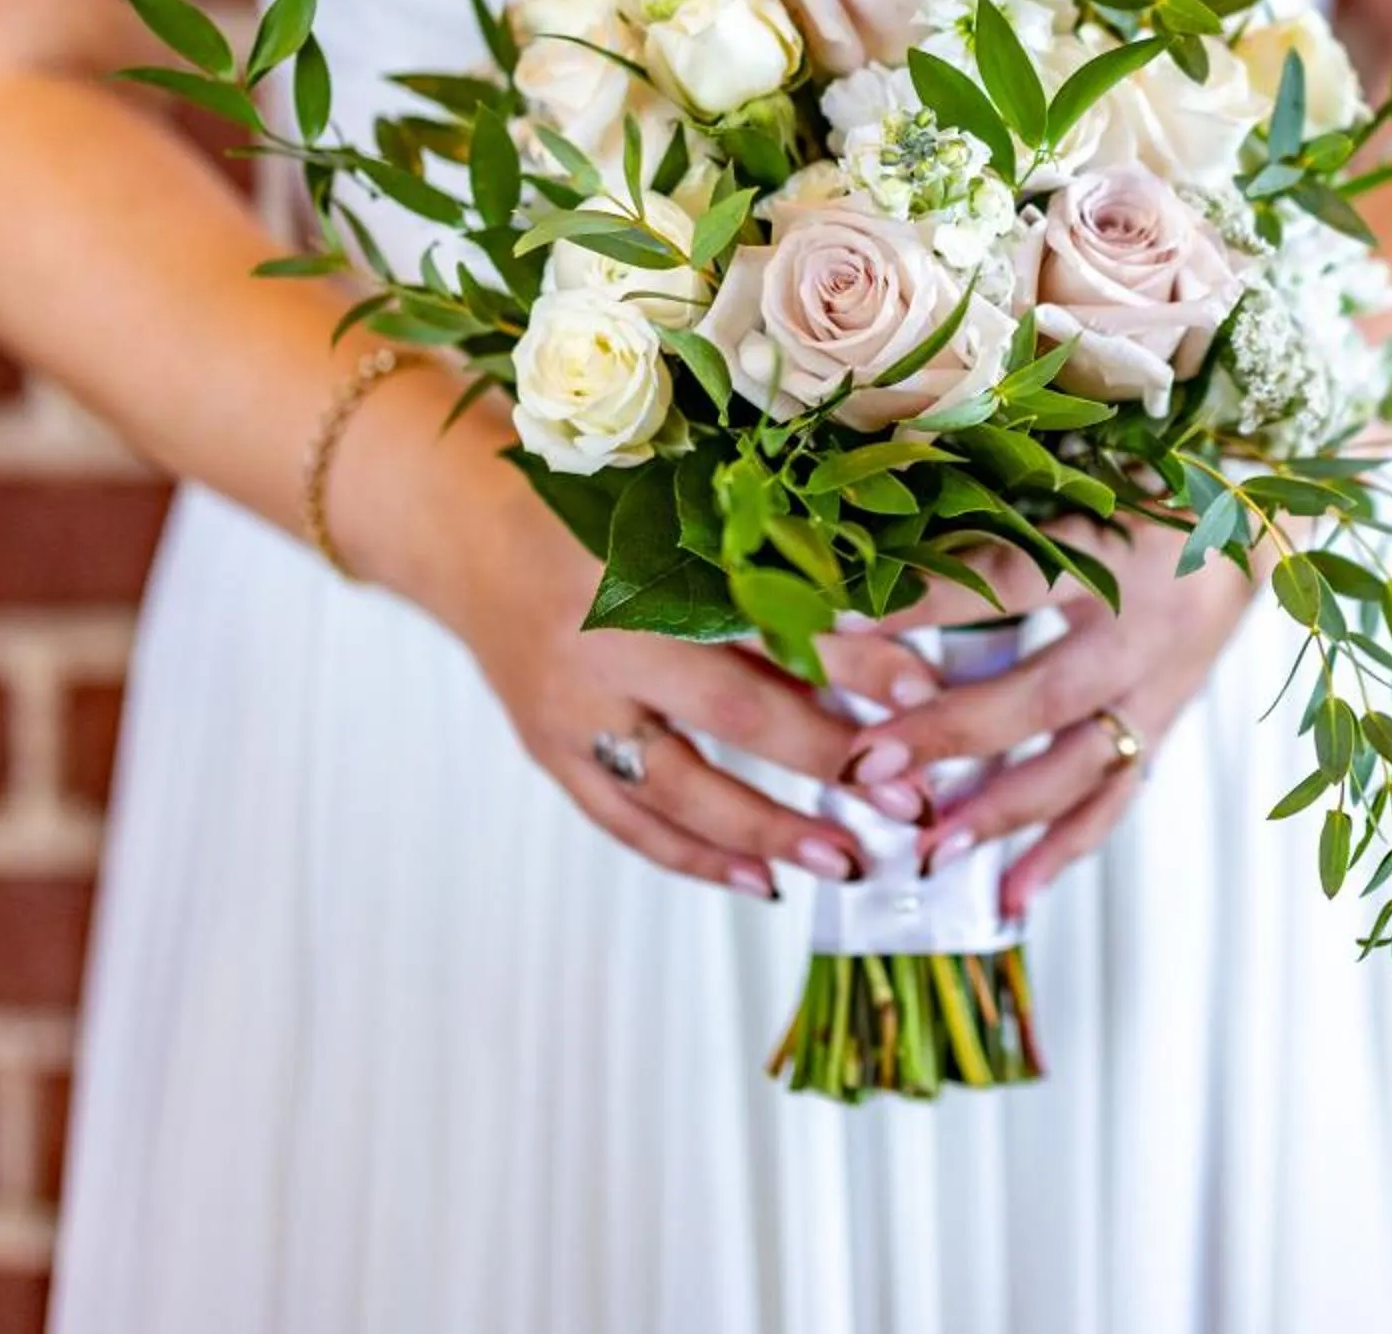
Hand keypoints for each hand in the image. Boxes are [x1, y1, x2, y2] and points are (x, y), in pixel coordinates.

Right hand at [436, 459, 938, 895]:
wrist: (469, 533)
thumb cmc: (597, 509)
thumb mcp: (682, 516)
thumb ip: (770, 569)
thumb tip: (887, 628)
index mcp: (643, 565)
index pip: (765, 621)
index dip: (848, 659)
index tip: (922, 692)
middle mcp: (602, 644)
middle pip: (731, 715)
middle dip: (824, 762)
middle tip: (903, 800)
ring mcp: (568, 709)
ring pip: (678, 790)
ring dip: (766, 832)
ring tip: (843, 860)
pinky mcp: (551, 752)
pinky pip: (628, 821)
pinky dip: (695, 856)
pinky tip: (761, 881)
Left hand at [843, 529, 1258, 919]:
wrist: (1256, 526)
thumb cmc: (1155, 488)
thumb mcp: (1085, 478)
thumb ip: (997, 511)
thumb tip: (879, 533)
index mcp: (1119, 550)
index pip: (1011, 578)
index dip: (929, 601)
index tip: (842, 624)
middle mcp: (1144, 630)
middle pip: (1043, 693)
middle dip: (953, 733)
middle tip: (872, 762)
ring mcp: (1159, 690)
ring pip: (1080, 766)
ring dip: (1002, 813)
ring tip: (930, 851)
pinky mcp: (1162, 728)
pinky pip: (1113, 801)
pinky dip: (1062, 853)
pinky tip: (1009, 898)